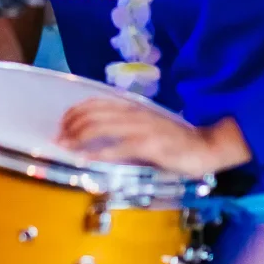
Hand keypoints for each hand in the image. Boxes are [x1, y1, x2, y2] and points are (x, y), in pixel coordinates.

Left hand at [55, 99, 251, 176]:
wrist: (205, 145)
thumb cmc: (175, 140)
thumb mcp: (146, 127)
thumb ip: (124, 128)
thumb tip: (97, 136)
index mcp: (132, 108)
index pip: (95, 103)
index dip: (74, 113)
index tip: (61, 125)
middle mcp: (133, 114)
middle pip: (91, 114)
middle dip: (69, 126)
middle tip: (58, 139)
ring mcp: (140, 128)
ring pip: (99, 127)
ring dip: (77, 138)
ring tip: (64, 147)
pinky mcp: (149, 145)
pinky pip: (117, 148)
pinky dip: (97, 154)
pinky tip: (84, 159)